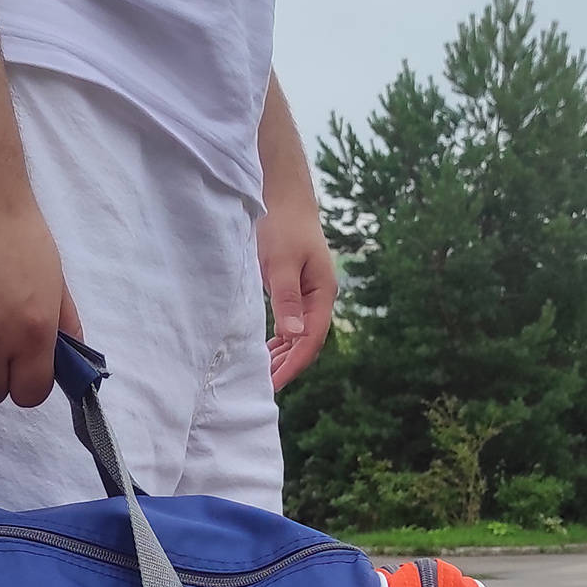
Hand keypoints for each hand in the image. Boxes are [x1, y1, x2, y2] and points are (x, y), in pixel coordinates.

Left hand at [257, 191, 336, 392]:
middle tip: (264, 387)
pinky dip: (281, 340)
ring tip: (264, 376)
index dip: (294, 365)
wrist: (285, 198)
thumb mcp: (281, 263)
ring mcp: (309, 294)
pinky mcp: (296, 290)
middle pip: (308, 342)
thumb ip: (286, 299)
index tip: (273, 384)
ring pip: (300, 335)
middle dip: (289, 366)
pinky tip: (268, 352)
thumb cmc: (283, 226)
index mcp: (323, 293)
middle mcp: (319, 297)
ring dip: (284, 356)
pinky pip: (292, 323)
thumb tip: (292, 334)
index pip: (311, 340)